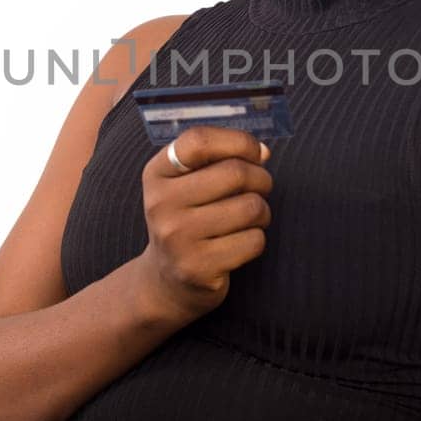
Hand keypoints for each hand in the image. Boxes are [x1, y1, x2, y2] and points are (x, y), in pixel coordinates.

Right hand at [138, 125, 273, 320]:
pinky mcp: (197, 268)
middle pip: (234, 173)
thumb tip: (263, 152)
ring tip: (250, 218)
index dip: (238, 141)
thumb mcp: (187, 184)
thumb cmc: (188, 221)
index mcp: (157, 174)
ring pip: (250, 207)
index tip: (255, 152)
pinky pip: (253, 241)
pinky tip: (240, 243)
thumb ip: (221, 160)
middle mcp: (161, 204)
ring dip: (263, 212)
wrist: (165, 280)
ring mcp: (177, 238)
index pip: (199, 140)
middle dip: (261, 178)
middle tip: (261, 188)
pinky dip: (257, 239)